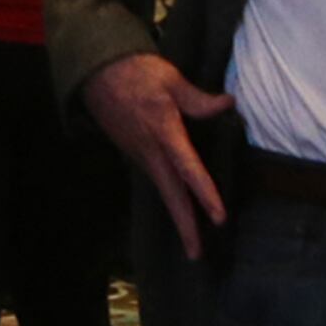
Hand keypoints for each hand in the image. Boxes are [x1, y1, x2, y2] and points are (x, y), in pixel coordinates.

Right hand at [84, 53, 231, 260]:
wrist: (97, 70)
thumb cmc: (136, 70)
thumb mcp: (170, 79)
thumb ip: (198, 99)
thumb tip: (229, 104)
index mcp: (163, 130)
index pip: (187, 167)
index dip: (204, 192)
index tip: (218, 217)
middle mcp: (150, 149)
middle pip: (170, 194)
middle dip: (184, 225)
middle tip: (195, 254)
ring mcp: (139, 153)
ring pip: (162, 190)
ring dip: (177, 216)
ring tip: (192, 242)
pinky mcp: (134, 152)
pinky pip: (156, 180)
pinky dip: (169, 198)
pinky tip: (179, 210)